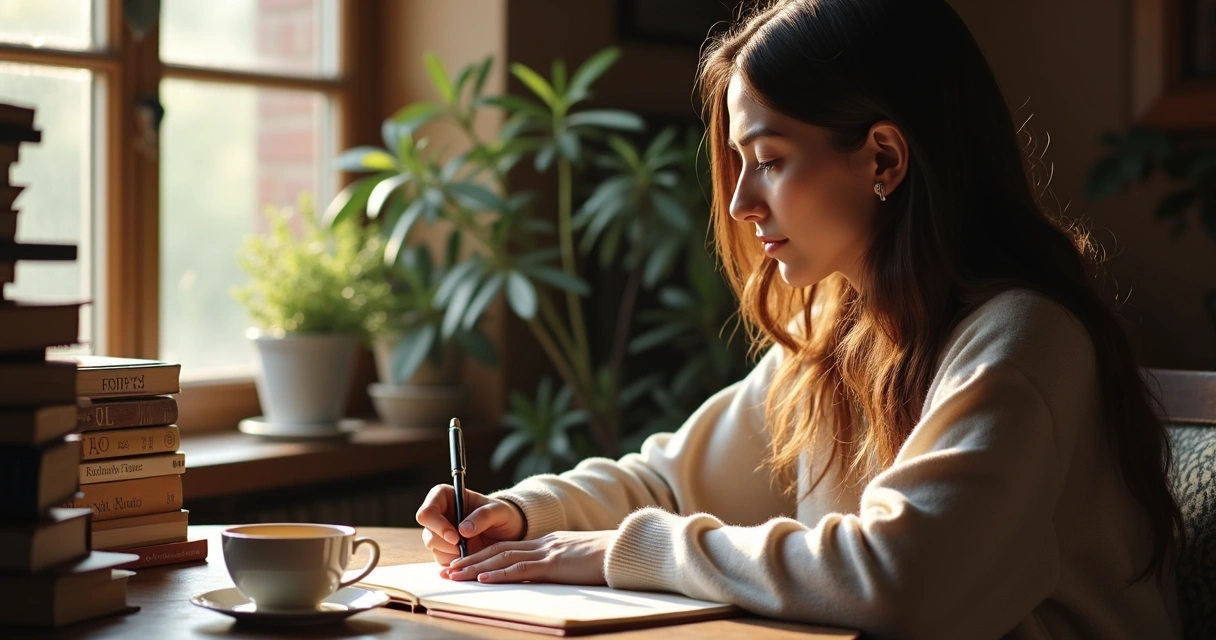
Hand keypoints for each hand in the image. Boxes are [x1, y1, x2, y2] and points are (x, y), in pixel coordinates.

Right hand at [415, 484, 525, 565]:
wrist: (508, 532)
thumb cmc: (502, 515)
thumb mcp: (499, 511)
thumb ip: (483, 516)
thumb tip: (463, 530)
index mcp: (445, 497)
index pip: (428, 510)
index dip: (437, 524)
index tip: (455, 536)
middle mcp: (439, 514)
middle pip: (427, 530)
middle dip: (444, 543)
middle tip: (463, 548)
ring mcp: (440, 533)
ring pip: (433, 546)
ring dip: (451, 553)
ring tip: (472, 550)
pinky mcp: (445, 550)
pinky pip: (442, 559)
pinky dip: (455, 562)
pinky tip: (470, 557)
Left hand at [441, 530, 615, 585]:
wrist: (627, 550)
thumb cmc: (609, 559)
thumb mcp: (579, 560)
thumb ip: (562, 564)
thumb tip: (550, 575)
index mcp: (548, 543)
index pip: (508, 548)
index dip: (483, 555)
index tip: (464, 564)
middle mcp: (543, 544)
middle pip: (498, 550)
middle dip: (469, 560)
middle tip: (447, 569)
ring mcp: (547, 552)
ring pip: (502, 558)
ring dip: (474, 567)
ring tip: (453, 574)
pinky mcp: (554, 564)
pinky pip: (520, 570)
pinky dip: (498, 574)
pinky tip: (482, 578)